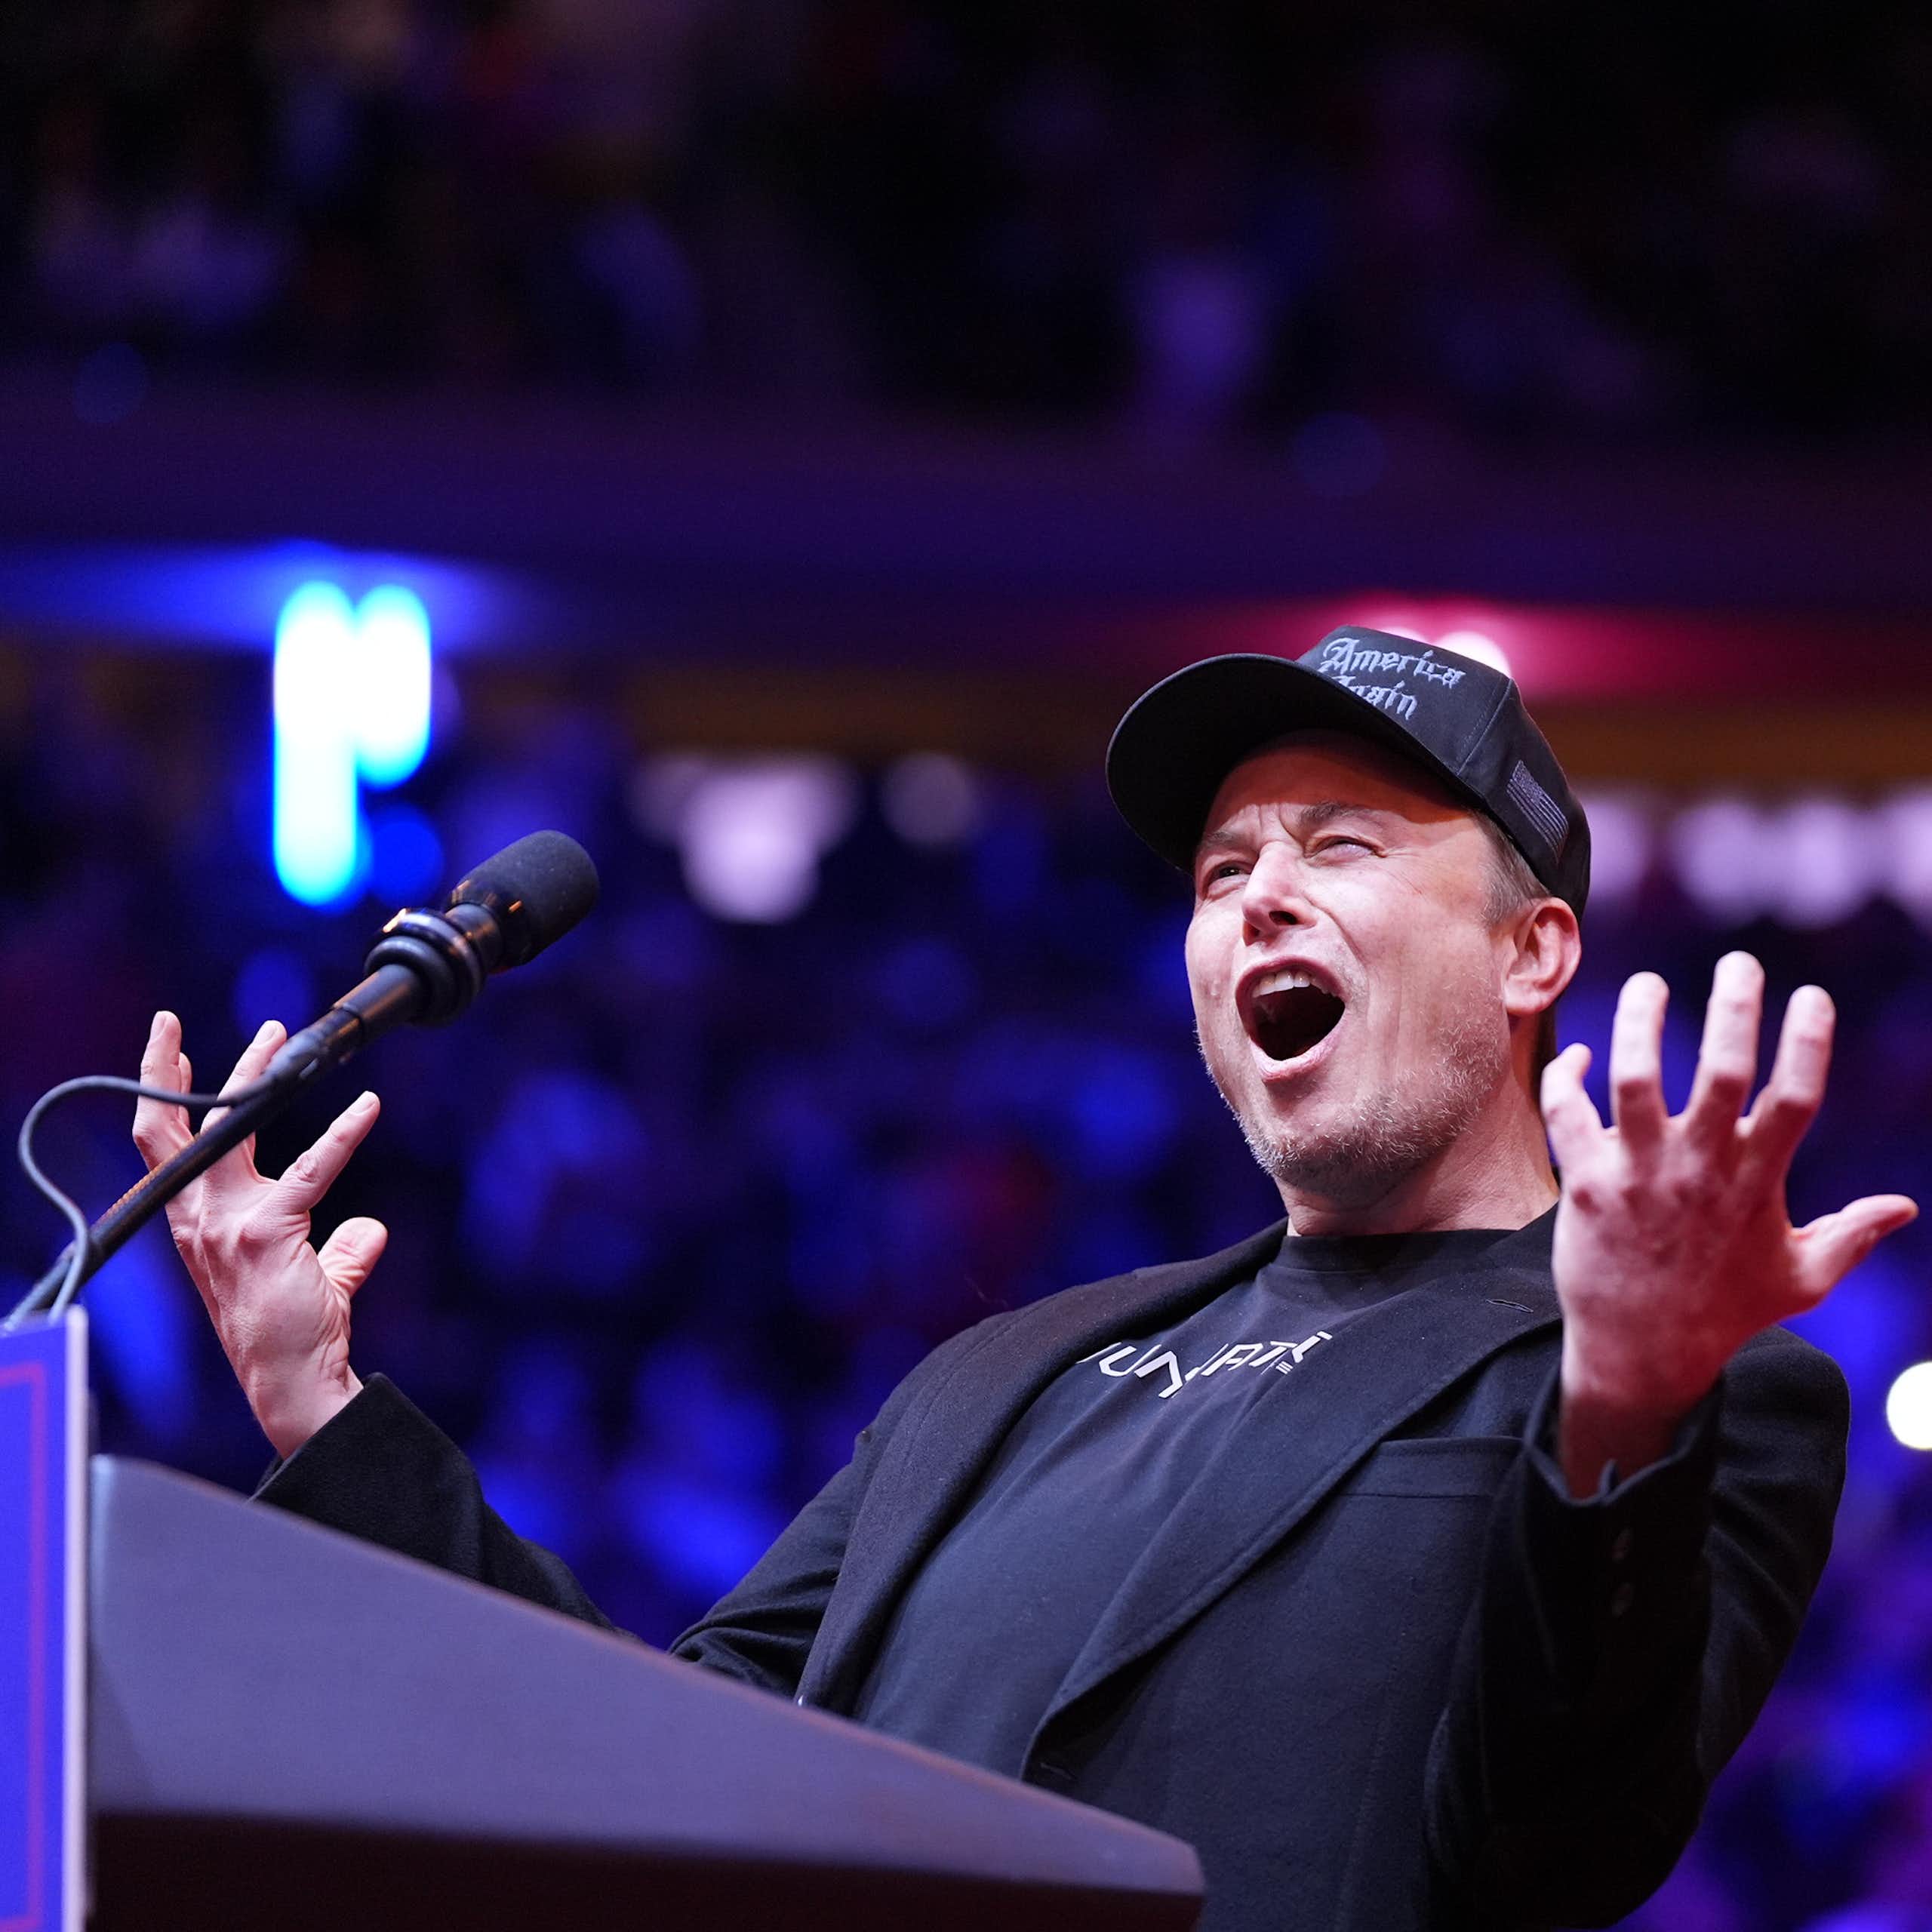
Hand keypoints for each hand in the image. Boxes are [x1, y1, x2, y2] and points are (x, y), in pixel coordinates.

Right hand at [132, 1011, 387, 1457]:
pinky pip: (311, 1167)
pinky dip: (343, 1132)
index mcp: (197, 1224)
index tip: (169, 1054)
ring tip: (278, 1036)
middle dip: (168, 1071)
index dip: (162, 1099)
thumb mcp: (310, 1276)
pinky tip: (367, 1106)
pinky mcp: (269, 1231)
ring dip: (256, 1076)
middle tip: (171, 1023)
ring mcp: (229, 1224)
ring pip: (233, 1130)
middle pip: (174, 1129)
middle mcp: (201, 1219)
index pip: (166, 1150)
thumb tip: (368, 1229)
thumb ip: (338, 1248)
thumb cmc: (294, 1330)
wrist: (291, 1379)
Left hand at [1541, 953, 1916, 1493]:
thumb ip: (1850, 1236)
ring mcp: (1638, 1172)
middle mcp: (1699, 1168)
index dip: (1807, 1041)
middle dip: (1733, 1009)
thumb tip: (1904, 1208)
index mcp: (1756, 1181)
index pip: (1795, 1097)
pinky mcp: (1584, 1183)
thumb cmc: (1723, 1313)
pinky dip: (1568, 1076)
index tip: (1811, 995)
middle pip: (1720, 1070)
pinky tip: (1581, 1055)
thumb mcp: (1799, 1278)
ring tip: (1648, 985)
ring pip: (1634, 1077)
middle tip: (1739, 962)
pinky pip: (1567, 1112)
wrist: (1641, 1354)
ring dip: (1639, 1023)